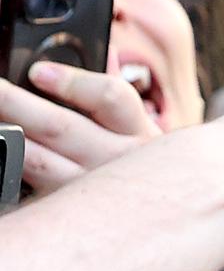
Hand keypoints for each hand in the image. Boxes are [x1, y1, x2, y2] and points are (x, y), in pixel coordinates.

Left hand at [1, 60, 161, 191]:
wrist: (160, 221)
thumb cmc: (143, 166)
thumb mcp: (142, 129)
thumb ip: (116, 90)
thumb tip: (106, 50)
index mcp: (137, 131)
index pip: (110, 98)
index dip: (71, 83)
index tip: (38, 72)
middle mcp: (116, 161)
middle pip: (60, 126)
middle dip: (16, 102)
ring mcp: (89, 189)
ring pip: (36, 160)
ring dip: (5, 136)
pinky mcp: (66, 207)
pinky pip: (28, 188)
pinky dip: (8, 166)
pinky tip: (1, 152)